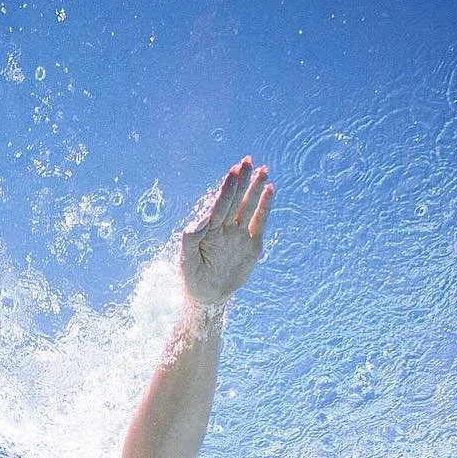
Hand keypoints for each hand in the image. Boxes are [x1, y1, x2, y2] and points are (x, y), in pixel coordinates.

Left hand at [179, 157, 273, 309]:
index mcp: (208, 228)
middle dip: (241, 181)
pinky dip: (265, 207)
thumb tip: (202, 219)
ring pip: (248, 207)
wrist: (209, 296)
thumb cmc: (193, 276)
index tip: (234, 172)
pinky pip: (260, 222)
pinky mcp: (252, 243)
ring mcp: (239, 234)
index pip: (219, 204)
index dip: (227, 188)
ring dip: (255, 189)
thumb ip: (191, 237)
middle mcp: (225, 227)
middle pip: (235, 200)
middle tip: (247, 161)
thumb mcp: (187, 259)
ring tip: (263, 170)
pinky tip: (269, 191)